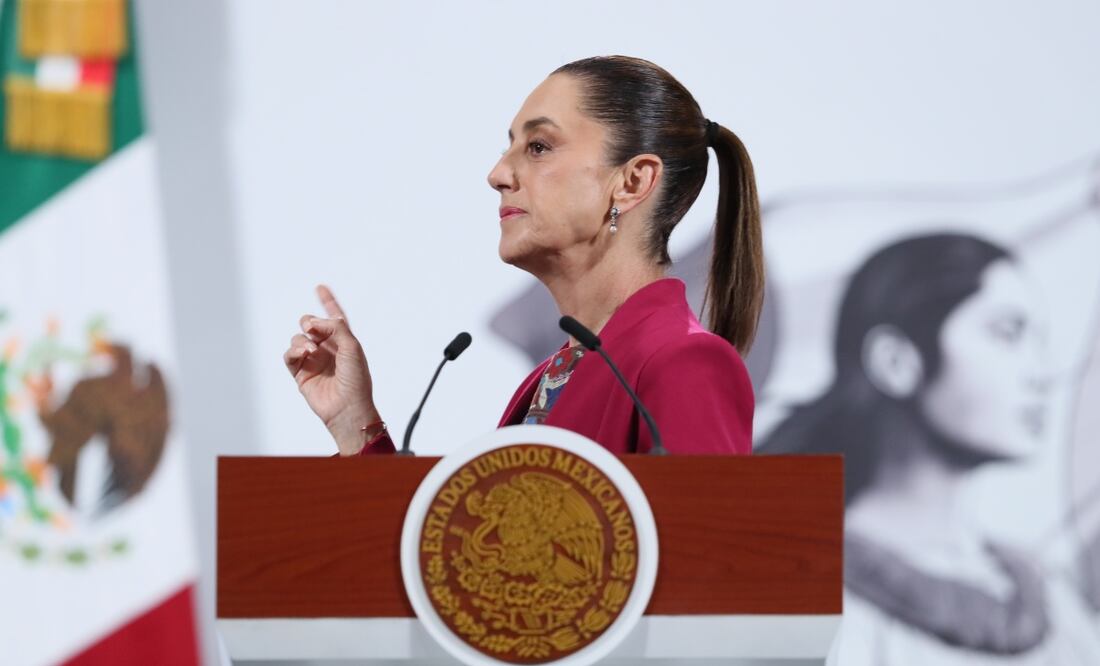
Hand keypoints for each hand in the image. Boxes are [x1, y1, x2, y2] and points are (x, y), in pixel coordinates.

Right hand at [284, 285, 379, 454]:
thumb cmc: (355, 380)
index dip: (328, 302)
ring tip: (311, 350)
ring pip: (297, 338)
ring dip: (302, 340)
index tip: (320, 287)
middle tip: (314, 329)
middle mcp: (327, 348)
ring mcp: (313, 360)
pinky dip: (293, 351)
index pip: (335, 317)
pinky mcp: (300, 373)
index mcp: (343, 341)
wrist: (347, 407)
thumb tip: (316, 320)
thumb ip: (336, 327)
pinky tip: (303, 355)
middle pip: (310, 324)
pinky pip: (289, 355)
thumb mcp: (352, 347)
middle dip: (309, 322)